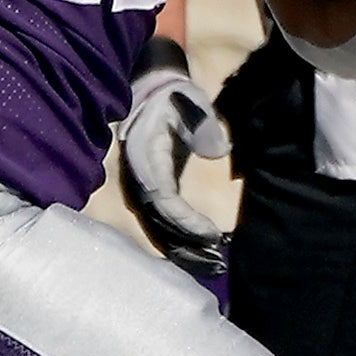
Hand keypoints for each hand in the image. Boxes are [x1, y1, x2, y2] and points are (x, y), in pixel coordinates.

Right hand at [117, 37, 229, 275]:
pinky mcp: (151, 191)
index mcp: (145, 159)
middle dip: (185, 245)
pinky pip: (160, 222)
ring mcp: (141, 187)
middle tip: (216, 261)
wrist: (150, 91)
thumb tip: (217, 152)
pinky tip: (199, 252)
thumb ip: (202, 126)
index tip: (210, 234)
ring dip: (182, 249)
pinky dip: (178, 240)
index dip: (184, 221)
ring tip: (211, 264)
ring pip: (156, 227)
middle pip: (157, 222)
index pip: (162, 199)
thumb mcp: (188, 104)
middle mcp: (138, 179)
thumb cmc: (173, 98)